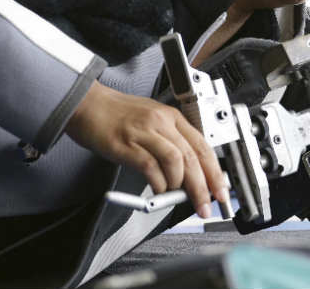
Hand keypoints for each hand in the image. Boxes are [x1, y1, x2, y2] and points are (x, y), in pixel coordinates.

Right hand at [65, 81, 228, 218]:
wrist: (89, 104)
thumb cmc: (119, 115)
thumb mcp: (153, 121)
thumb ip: (170, 144)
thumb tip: (187, 175)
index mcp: (173, 117)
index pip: (203, 146)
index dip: (215, 172)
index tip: (220, 190)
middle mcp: (162, 122)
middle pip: (192, 157)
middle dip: (203, 186)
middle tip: (205, 205)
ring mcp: (144, 132)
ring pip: (176, 161)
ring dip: (179, 185)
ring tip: (174, 195)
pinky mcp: (126, 144)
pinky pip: (150, 167)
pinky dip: (157, 183)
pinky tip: (157, 189)